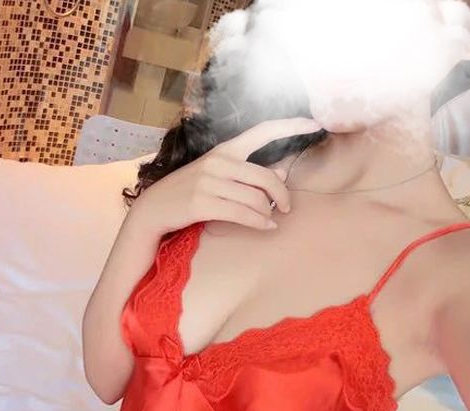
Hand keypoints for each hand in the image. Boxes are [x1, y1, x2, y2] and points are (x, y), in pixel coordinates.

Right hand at [133, 117, 321, 236]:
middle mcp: (219, 162)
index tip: (314, 123)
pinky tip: (266, 227)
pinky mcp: (203, 203)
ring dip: (268, 213)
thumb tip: (284, 172)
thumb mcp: (219, 176)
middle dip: (282, 194)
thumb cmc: (191, 191)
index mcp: (225, 150)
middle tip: (286, 207)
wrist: (155, 208)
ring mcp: (209, 182)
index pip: (263, 131)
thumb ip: (250, 174)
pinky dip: (260, 223)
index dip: (290, 126)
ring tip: (270, 219)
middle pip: (266, 177)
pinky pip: (243, 214)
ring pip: (256, 199)